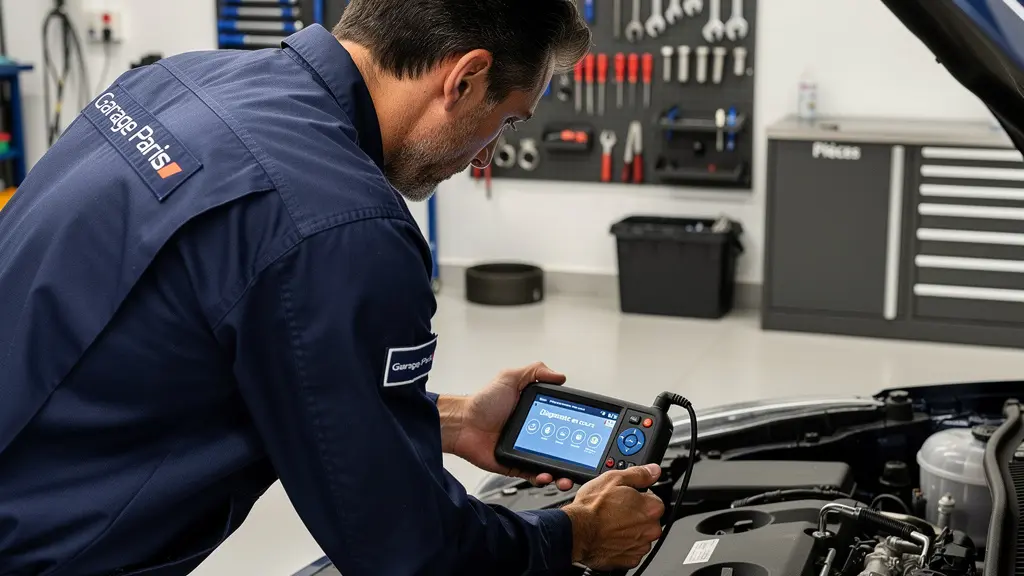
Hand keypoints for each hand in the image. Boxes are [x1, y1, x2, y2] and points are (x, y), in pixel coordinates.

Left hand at [441, 362, 573, 489]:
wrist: (461, 424)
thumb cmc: (481, 402)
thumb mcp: (510, 378)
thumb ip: (535, 372)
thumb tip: (560, 376)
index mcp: (536, 413)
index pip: (563, 422)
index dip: (576, 430)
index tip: (587, 435)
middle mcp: (534, 433)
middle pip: (561, 448)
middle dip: (575, 458)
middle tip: (583, 463)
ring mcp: (525, 451)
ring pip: (551, 466)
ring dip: (561, 474)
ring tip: (565, 476)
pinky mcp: (515, 466)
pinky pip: (532, 476)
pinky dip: (541, 478)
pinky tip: (545, 476)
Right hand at [561, 464, 664, 569]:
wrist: (576, 532)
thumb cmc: (592, 508)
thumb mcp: (613, 479)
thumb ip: (639, 474)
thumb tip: (653, 470)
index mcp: (651, 508)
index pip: (655, 500)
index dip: (639, 497)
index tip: (627, 498)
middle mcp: (651, 529)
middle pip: (648, 519)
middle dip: (636, 515)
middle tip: (616, 510)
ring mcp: (640, 546)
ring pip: (640, 535)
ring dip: (630, 530)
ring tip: (610, 524)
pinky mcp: (630, 560)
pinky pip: (631, 550)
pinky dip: (622, 545)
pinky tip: (610, 537)